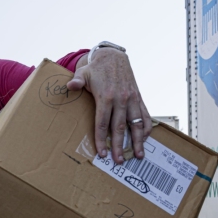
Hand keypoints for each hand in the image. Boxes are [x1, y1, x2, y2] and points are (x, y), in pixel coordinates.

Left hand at [67, 48, 151, 163]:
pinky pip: (145, 115)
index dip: (102, 139)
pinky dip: (147, 127)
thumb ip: (77, 81)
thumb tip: (70, 86)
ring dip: (138, 141)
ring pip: (137, 124)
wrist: (113, 56)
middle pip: (120, 127)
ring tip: (138, 155)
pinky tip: (146, 139)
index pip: (103, 123)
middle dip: (119, 146)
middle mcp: (121, 99)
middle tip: (118, 161)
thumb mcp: (83, 73)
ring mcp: (132, 99)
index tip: (101, 153)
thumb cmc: (95, 68)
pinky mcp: (138, 97)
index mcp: (106, 97)